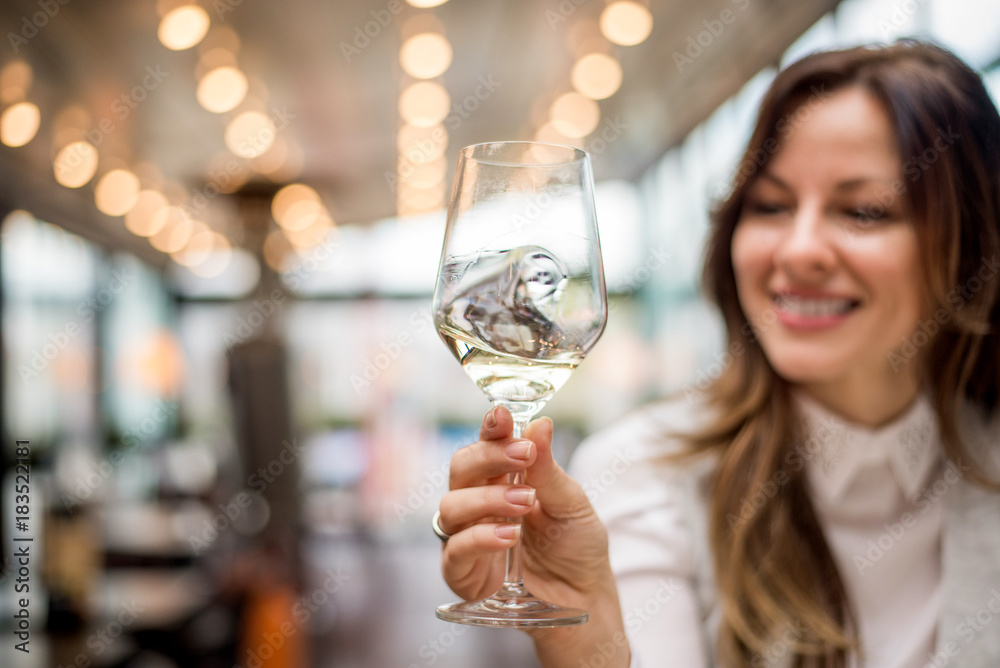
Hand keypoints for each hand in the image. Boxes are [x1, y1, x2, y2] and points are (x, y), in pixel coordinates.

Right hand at [438, 406, 628, 666]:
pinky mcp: (462, 572)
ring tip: (525, 503)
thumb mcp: (572, 504)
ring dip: (488, 499)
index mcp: (503, 478)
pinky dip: (480, 538)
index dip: (490, 428)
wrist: (585, 597)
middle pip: (461, 468)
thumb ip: (549, 469)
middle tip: (523, 456)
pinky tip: (509, 536)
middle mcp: (478, 502)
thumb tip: (540, 423)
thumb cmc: (576, 546)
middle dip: (489, 457)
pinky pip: (454, 550)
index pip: (486, 444)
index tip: (503, 415)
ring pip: (452, 506)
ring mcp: (467, 536)